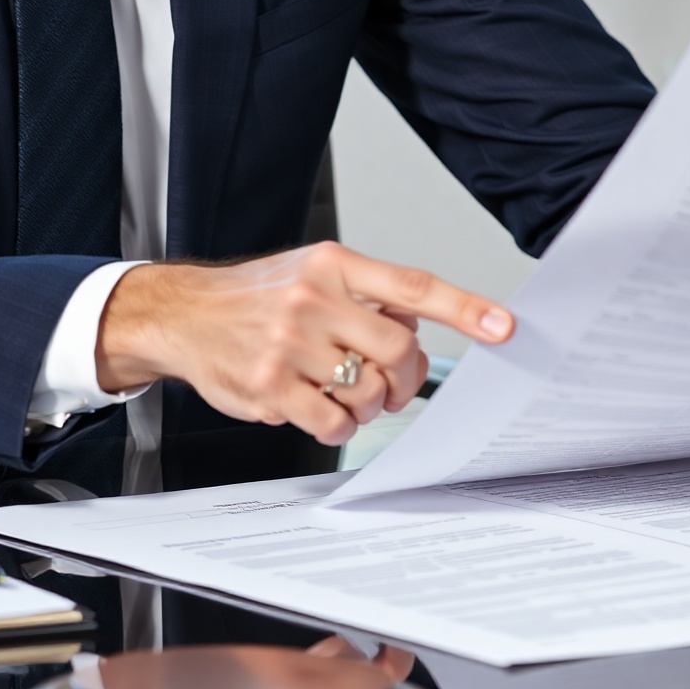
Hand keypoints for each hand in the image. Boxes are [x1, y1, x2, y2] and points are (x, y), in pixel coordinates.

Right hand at [96, 242, 514, 447]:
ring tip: (342, 392)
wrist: (185, 314)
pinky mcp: (271, 385)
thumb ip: (365, 295)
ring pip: (368, 392)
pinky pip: (332, 421)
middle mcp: (314, 298)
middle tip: (391, 384)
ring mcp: (290, 343)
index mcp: (333, 264)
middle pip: (399, 351)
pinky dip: (336, 423)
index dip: (465, 308)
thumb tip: (416, 327)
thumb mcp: (312, 271)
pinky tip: (315, 405)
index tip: (504, 327)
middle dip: (405, 377)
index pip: (413, 285)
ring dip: (367, 404)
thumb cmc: (257, 296)